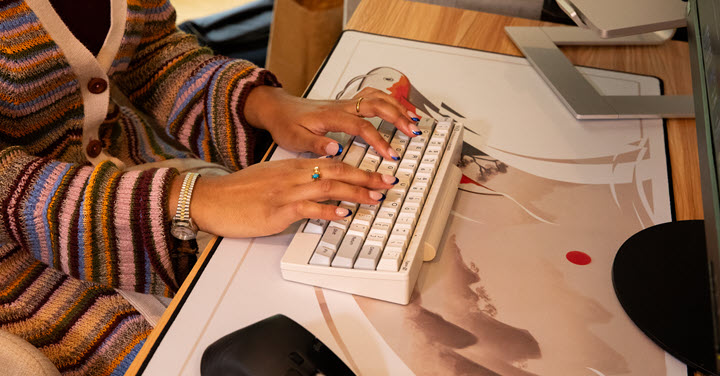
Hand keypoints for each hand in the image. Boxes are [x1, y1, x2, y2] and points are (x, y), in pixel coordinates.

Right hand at [173, 158, 398, 237]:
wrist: (211, 198)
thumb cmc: (239, 192)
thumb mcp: (271, 178)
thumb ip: (296, 180)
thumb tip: (319, 190)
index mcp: (293, 166)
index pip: (333, 163)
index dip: (359, 169)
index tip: (378, 174)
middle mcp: (293, 175)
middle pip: (337, 171)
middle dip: (367, 177)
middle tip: (389, 182)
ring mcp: (286, 191)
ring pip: (329, 186)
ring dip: (356, 192)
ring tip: (376, 198)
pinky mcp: (278, 210)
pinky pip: (309, 208)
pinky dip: (328, 211)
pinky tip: (343, 214)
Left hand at [244, 86, 421, 160]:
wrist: (277, 108)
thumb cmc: (286, 124)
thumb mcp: (295, 139)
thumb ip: (316, 145)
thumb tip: (336, 150)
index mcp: (331, 116)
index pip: (361, 126)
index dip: (378, 140)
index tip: (390, 154)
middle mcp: (341, 106)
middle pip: (377, 105)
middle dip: (398, 118)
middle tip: (413, 132)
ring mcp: (346, 103)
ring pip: (378, 97)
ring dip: (398, 106)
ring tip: (415, 119)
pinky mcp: (347, 104)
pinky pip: (373, 97)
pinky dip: (390, 101)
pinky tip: (400, 109)